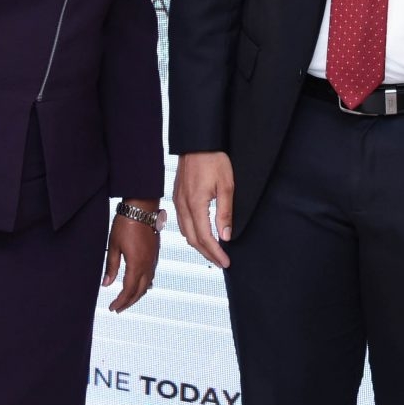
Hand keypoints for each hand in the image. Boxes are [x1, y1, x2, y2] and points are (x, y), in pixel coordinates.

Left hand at [103, 201, 161, 311]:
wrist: (141, 208)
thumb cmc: (125, 224)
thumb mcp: (113, 246)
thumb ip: (112, 266)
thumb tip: (107, 284)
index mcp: (136, 264)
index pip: (128, 290)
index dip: (120, 301)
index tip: (112, 308)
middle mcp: (147, 265)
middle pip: (139, 291)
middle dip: (128, 302)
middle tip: (118, 309)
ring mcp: (153, 260)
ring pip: (147, 284)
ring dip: (137, 295)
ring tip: (127, 301)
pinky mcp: (154, 254)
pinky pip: (151, 275)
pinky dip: (145, 285)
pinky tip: (140, 286)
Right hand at [172, 151, 234, 268]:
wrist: (197, 142)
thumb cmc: (213, 159)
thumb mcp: (226, 185)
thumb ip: (225, 213)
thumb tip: (226, 236)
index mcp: (195, 204)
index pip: (204, 237)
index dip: (215, 253)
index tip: (225, 262)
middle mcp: (183, 205)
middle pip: (192, 239)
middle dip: (207, 254)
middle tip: (221, 262)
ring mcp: (178, 201)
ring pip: (185, 232)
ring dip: (198, 245)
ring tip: (213, 252)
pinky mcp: (177, 197)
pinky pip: (181, 222)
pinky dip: (191, 233)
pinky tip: (200, 235)